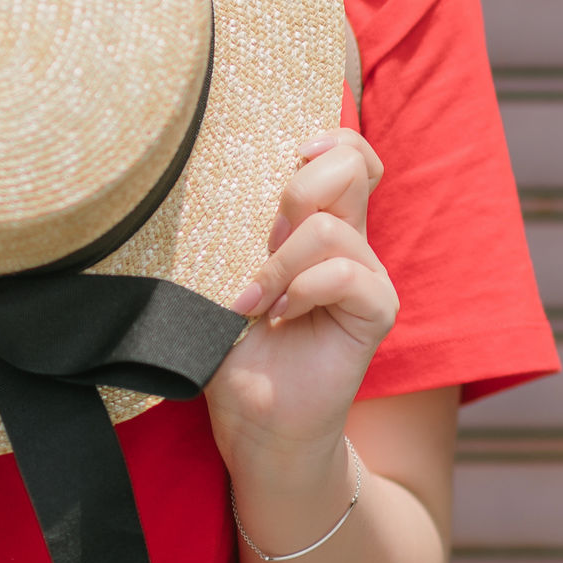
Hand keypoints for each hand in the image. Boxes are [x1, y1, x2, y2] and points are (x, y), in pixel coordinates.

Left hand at [205, 128, 397, 469]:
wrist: (257, 423)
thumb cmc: (231, 351)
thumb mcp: (218, 280)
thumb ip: (226, 234)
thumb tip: (187, 182)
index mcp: (315, 226)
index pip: (349, 155)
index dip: (330, 140)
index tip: (292, 154)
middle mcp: (348, 243)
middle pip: (352, 167)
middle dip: (296, 191)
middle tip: (262, 240)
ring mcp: (366, 276)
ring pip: (330, 228)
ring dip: (279, 263)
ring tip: (252, 301)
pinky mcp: (375, 312)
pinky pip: (347, 274)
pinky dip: (302, 291)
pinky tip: (277, 318)